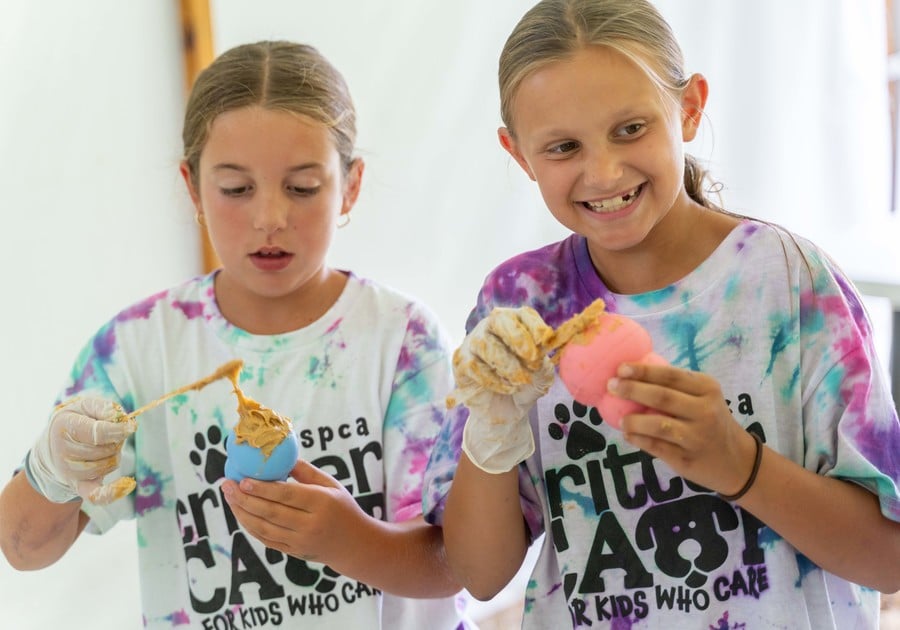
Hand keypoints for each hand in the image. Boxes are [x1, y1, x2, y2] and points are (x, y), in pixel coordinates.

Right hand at [27, 397, 136, 504]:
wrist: (54, 444)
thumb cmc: (78, 420)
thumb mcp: (87, 406)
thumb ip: (105, 408)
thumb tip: (123, 420)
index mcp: (65, 426)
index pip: (97, 433)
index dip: (118, 430)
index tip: (130, 427)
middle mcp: (63, 450)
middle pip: (105, 450)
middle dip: (115, 441)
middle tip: (110, 435)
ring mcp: (69, 470)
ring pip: (107, 465)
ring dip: (114, 455)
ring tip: (105, 448)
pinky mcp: (77, 485)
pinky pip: (95, 495)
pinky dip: (111, 493)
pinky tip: (128, 485)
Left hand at [222, 459, 368, 563]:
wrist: (354, 544)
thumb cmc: (342, 508)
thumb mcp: (331, 485)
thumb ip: (306, 472)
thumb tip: (281, 456)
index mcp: (321, 503)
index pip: (287, 495)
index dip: (263, 489)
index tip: (243, 479)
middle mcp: (310, 525)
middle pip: (271, 512)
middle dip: (245, 498)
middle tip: (226, 485)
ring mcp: (300, 541)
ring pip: (264, 528)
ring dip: (242, 513)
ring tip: (228, 497)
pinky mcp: (293, 552)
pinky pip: (266, 539)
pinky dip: (250, 527)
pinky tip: (240, 513)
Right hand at [451, 306, 554, 473]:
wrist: (509, 410)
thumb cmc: (526, 383)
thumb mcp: (542, 372)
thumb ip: (542, 358)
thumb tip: (540, 345)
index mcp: (515, 324)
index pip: (523, 314)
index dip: (534, 325)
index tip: (544, 340)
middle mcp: (492, 327)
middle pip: (499, 320)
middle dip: (518, 338)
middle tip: (532, 359)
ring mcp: (473, 342)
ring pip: (485, 345)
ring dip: (508, 366)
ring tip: (521, 381)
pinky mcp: (461, 361)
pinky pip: (475, 366)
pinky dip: (495, 381)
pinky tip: (507, 389)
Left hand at [609, 363, 758, 494]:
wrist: (736, 461)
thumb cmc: (711, 421)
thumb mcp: (704, 398)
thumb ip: (676, 387)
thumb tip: (632, 374)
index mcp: (707, 389)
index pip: (671, 375)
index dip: (643, 371)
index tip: (620, 368)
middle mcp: (705, 411)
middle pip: (662, 397)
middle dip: (632, 390)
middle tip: (611, 386)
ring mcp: (697, 437)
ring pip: (657, 424)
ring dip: (633, 420)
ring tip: (620, 419)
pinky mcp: (687, 459)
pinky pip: (656, 447)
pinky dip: (638, 439)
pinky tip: (628, 435)